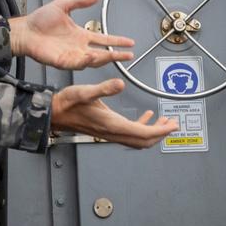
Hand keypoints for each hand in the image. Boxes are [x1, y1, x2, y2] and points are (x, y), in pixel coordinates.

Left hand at [10, 0, 134, 70]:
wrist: (24, 30)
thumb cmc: (39, 20)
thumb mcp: (63, 5)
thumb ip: (80, 1)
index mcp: (81, 35)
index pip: (104, 39)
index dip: (117, 40)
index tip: (129, 42)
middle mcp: (79, 47)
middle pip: (103, 53)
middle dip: (117, 54)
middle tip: (129, 55)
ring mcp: (72, 55)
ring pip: (93, 60)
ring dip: (104, 58)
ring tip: (114, 56)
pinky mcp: (63, 61)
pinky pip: (78, 64)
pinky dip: (86, 62)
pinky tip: (92, 57)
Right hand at [50, 78, 177, 148]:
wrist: (52, 113)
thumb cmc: (66, 104)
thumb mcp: (85, 92)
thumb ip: (104, 88)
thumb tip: (120, 84)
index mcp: (111, 125)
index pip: (143, 133)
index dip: (160, 131)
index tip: (173, 125)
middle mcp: (112, 132)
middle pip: (143, 141)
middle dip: (161, 134)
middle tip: (173, 124)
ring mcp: (109, 133)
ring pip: (137, 139)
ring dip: (152, 132)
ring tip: (164, 122)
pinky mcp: (106, 129)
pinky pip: (129, 133)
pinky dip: (141, 127)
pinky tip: (144, 117)